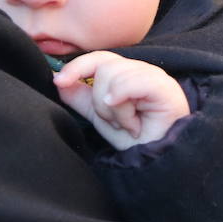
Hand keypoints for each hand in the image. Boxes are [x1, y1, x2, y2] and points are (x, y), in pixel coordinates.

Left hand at [53, 51, 188, 150]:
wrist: (157, 163)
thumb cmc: (136, 140)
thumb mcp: (101, 118)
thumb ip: (81, 98)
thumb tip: (58, 80)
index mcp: (126, 74)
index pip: (98, 58)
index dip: (76, 67)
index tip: (59, 82)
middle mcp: (140, 70)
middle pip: (103, 66)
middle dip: (99, 100)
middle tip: (114, 122)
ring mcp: (154, 76)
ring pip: (114, 74)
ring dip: (115, 110)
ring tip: (129, 125)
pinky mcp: (164, 87)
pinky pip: (131, 82)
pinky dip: (123, 101)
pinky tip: (131, 121)